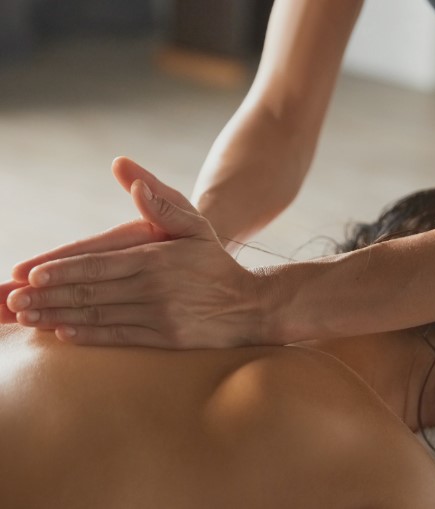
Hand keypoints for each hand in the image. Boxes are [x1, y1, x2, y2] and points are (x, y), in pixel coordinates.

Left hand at [3, 158, 265, 348]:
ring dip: (58, 317)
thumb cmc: (214, 262)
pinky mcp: (163, 338)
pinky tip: (64, 333)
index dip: (61, 270)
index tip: (29, 275)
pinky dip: (88, 336)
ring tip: (28, 318)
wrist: (248, 305)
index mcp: (156, 258)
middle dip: (48, 296)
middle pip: (90, 292)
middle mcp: (153, 288)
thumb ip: (161, 202)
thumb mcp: (195, 224)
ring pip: (98, 316)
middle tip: (14, 301)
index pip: (98, 264)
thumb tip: (127, 172)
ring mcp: (158, 316)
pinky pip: (118, 337)